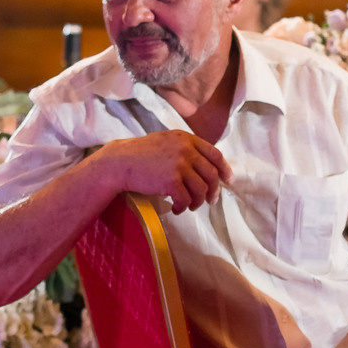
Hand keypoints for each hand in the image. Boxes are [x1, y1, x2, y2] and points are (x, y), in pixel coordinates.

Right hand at [97, 131, 231, 212]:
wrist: (120, 162)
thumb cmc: (141, 155)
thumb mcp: (167, 142)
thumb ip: (185, 149)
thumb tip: (205, 168)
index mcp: (186, 139)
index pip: (215, 154)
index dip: (224, 169)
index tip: (228, 181)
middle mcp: (186, 150)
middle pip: (211, 174)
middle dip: (213, 191)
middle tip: (211, 201)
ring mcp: (179, 164)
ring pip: (201, 189)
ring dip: (197, 202)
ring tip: (189, 206)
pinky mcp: (171, 180)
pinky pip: (186, 199)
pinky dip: (183, 207)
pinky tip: (177, 209)